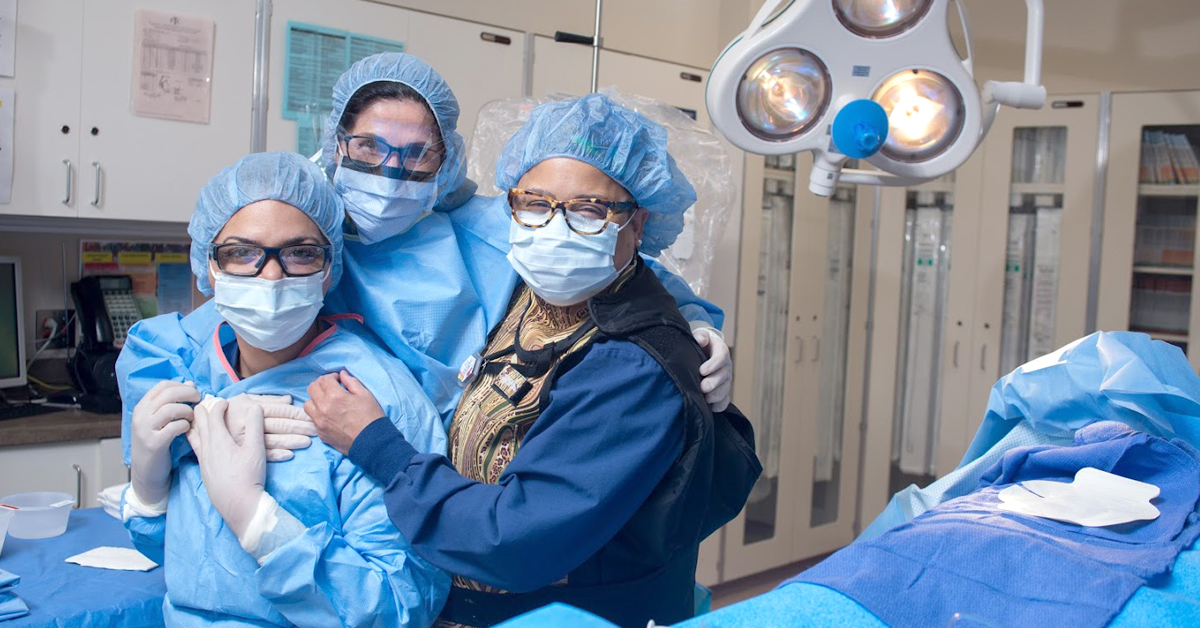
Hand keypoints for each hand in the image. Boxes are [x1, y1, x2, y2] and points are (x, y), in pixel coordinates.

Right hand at [131, 381, 199, 506]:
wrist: (146, 471)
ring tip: (192, 417)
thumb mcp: (159, 420)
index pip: (162, 385)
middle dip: (188, 394)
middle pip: (168, 394)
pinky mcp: (153, 443)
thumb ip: (172, 402)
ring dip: (187, 411)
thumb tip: (190, 383)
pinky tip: (187, 429)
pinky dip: (185, 425)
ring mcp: (145, 429)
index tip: (192, 391)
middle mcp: (140, 416)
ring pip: (171, 409)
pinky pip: (174, 427)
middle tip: (199, 400)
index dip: (181, 385)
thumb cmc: (156, 443)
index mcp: (141, 407)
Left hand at [190, 398, 265, 539]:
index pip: (212, 415)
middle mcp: (206, 448)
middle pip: (198, 423)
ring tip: (197, 419)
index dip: (218, 405)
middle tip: (205, 403)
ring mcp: (203, 461)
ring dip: (196, 425)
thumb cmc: (248, 476)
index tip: (224, 401)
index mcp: (218, 440)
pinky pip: (195, 449)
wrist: (238, 505)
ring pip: (193, 437)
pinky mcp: (203, 471)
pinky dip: (196, 439)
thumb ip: (255, 426)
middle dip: (202, 411)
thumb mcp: (256, 449)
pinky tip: (201, 443)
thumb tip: (255, 407)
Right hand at [225, 393, 316, 461]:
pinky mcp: (239, 452)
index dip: (297, 413)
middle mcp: (247, 422)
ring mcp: (243, 438)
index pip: (279, 410)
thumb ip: (267, 399)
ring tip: (307, 442)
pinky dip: (276, 455)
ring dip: (291, 441)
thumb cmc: (228, 410)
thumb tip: (288, 400)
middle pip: (278, 424)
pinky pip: (260, 454)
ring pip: (272, 440)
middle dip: (299, 427)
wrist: (202, 425)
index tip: (312, 416)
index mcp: (250, 407)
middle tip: (315, 429)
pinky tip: (289, 455)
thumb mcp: (244, 399)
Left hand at [305, 371, 384, 454]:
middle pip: (312, 389)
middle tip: (331, 387)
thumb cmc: (371, 417)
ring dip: (316, 399)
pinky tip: (329, 414)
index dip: (332, 377)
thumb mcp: (365, 395)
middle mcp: (323, 408)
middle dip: (321, 385)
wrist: (371, 442)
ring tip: (326, 401)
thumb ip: (351, 382)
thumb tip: (342, 374)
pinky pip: (312, 418)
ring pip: (307, 404)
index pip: (324, 379)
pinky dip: (318, 413)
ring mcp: (319, 421)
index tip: (338, 380)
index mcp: (335, 396)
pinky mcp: (320, 432)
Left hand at [694, 327, 731, 412]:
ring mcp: (725, 380)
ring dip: (716, 395)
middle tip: (703, 387)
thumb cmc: (700, 343)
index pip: (722, 356)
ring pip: (725, 389)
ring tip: (706, 398)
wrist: (703, 352)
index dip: (713, 364)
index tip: (702, 370)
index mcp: (721, 351)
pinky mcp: (722, 391)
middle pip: (724, 375)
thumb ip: (701, 336)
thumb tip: (701, 340)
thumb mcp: (700, 335)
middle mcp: (726, 366)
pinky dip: (719, 405)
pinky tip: (711, 408)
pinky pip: (725, 400)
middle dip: (714, 382)